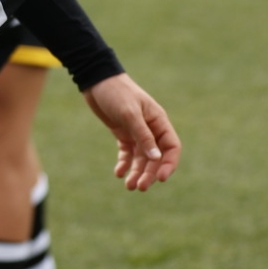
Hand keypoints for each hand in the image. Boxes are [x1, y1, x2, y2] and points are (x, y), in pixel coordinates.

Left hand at [83, 73, 180, 190]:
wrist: (96, 81)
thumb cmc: (116, 93)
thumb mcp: (130, 114)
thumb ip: (143, 135)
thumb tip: (156, 158)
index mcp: (158, 121)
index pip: (172, 147)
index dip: (169, 164)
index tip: (161, 178)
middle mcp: (150, 128)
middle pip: (156, 157)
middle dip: (149, 173)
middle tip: (138, 187)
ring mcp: (136, 132)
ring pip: (141, 158)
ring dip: (137, 172)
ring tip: (128, 185)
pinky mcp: (123, 133)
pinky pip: (127, 153)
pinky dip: (124, 163)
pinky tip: (118, 172)